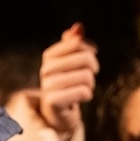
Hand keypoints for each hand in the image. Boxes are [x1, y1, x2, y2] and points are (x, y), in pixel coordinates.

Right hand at [33, 23, 97, 140]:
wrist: (57, 113)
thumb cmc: (68, 84)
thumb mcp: (72, 62)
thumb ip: (75, 43)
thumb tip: (78, 27)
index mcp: (49, 56)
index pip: (78, 43)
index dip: (90, 50)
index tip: (90, 59)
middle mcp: (46, 69)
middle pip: (86, 58)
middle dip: (93, 69)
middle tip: (89, 77)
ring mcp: (48, 85)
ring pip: (87, 76)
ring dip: (90, 85)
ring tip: (82, 89)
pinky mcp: (53, 101)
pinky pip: (83, 92)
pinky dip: (87, 96)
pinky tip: (79, 99)